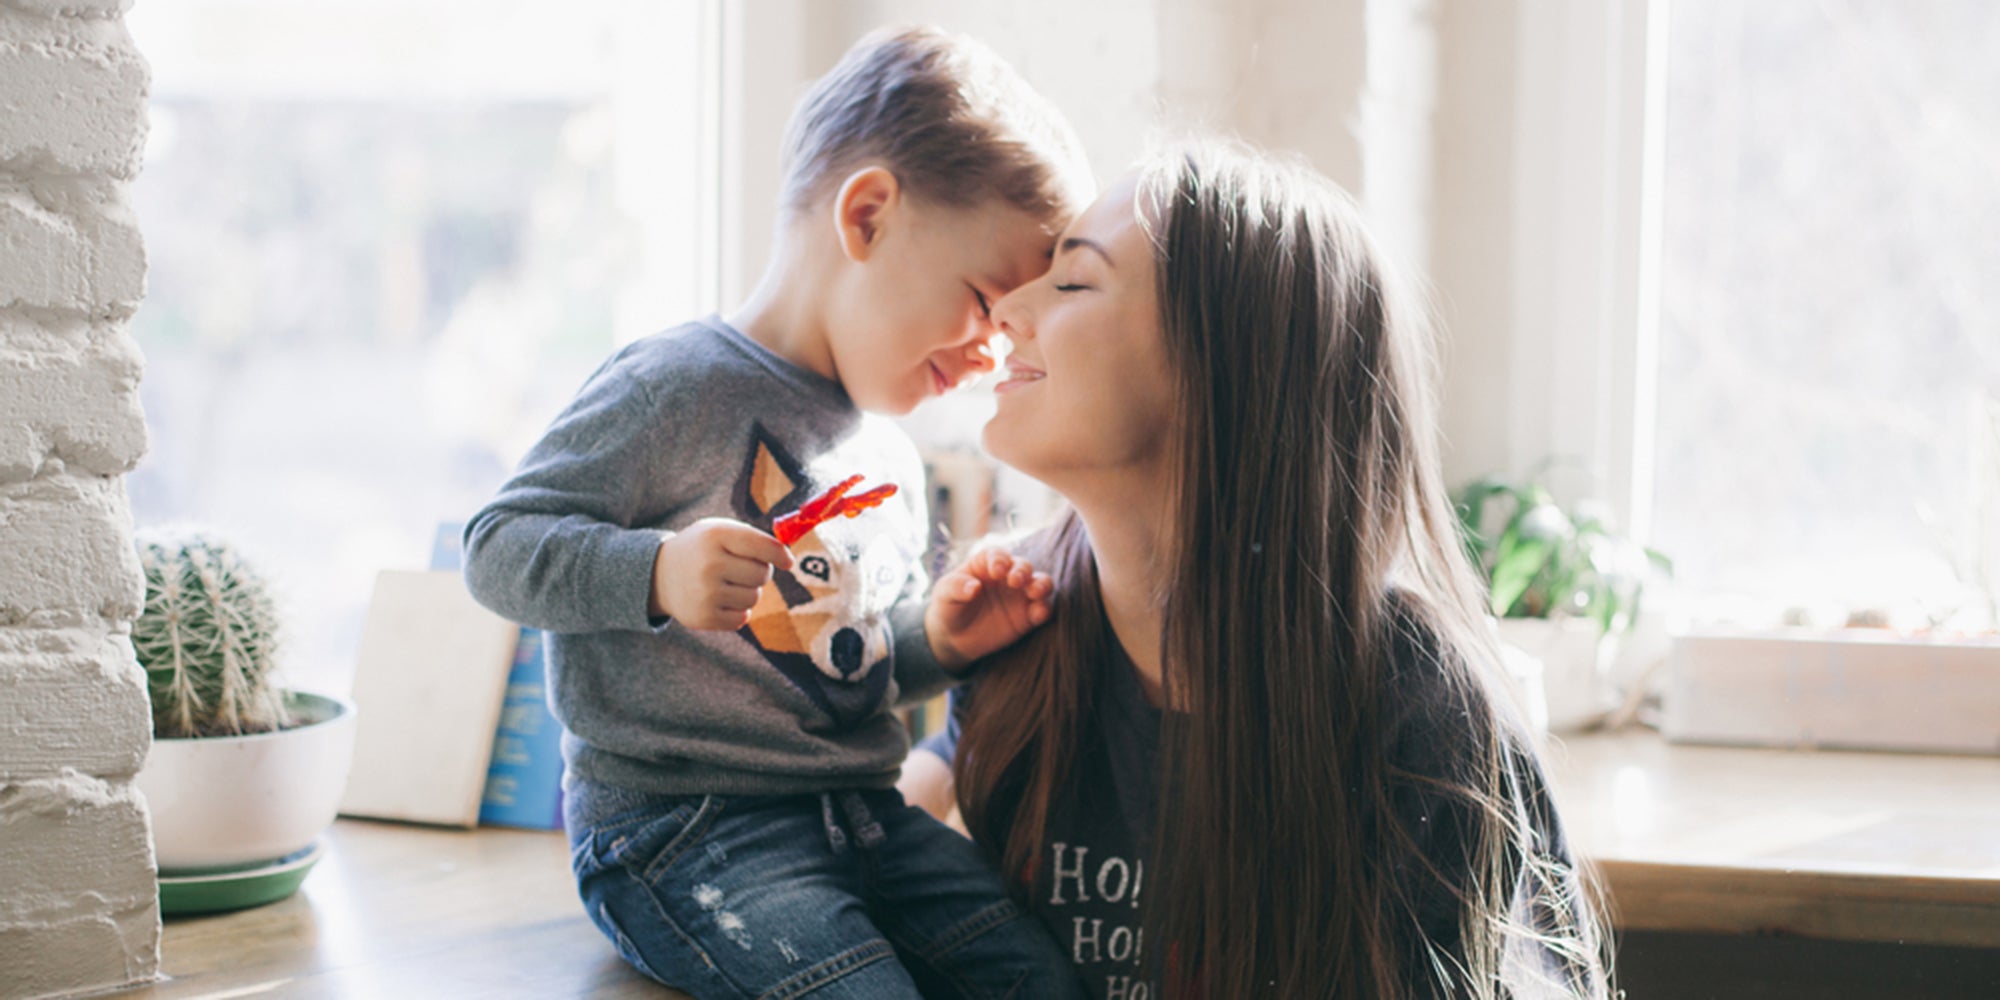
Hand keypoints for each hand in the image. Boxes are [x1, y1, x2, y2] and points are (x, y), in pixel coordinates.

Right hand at [649, 518, 794, 629]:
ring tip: (726, 583)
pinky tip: (720, 600)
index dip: (780, 555)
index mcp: (715, 536)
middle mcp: (710, 564)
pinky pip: (742, 617)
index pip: (762, 546)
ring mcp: (705, 593)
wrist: (659, 575)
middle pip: (762, 575)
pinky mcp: (704, 617)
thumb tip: (787, 559)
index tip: (787, 561)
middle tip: (740, 568)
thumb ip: (753, 539)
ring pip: (754, 597)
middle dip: (759, 572)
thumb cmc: (701, 550)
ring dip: (747, 591)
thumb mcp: (719, 531)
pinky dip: (737, 610)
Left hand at [926, 547, 1053, 669]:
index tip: (996, 572)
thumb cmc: (948, 607)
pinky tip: (1038, 614)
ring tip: (1035, 592)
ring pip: (1040, 583)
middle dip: (1022, 571)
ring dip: (1042, 585)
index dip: (1000, 560)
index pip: (997, 554)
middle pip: (1023, 565)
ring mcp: (1020, 595)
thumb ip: (956, 587)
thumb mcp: (944, 594)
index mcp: (986, 563)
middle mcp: (1007, 575)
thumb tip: (974, 587)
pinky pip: (1042, 609)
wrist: (954, 638)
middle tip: (1015, 582)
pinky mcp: (1028, 616)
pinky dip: (1044, 610)